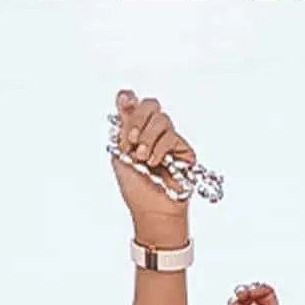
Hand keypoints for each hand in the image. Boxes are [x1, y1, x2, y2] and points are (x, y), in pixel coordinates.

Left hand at [108, 90, 193, 233]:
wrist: (151, 208)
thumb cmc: (135, 186)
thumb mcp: (120, 152)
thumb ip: (123, 125)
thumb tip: (124, 96)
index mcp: (136, 131)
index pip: (135, 105)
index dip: (129, 98)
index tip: (124, 99)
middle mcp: (153, 132)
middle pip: (151, 105)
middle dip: (137, 118)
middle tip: (131, 140)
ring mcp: (170, 140)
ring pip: (162, 119)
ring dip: (147, 138)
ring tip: (142, 157)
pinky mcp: (184, 149)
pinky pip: (171, 136)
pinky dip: (159, 149)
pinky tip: (155, 163)